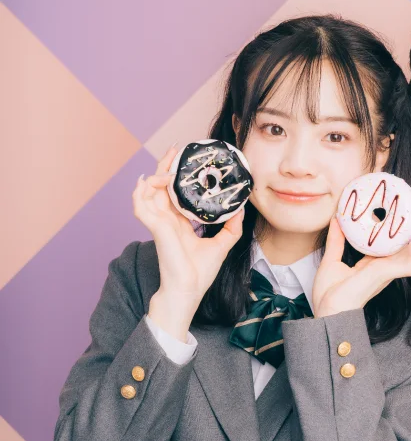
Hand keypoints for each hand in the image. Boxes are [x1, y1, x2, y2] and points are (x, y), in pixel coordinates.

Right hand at [134, 146, 244, 341]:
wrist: (189, 290)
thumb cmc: (199, 273)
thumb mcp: (222, 245)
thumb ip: (232, 227)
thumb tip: (241, 209)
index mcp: (179, 222)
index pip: (176, 192)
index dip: (179, 174)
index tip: (188, 159)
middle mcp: (167, 219)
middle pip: (161, 185)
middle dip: (166, 165)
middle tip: (176, 149)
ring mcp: (159, 223)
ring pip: (149, 191)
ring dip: (156, 175)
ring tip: (167, 162)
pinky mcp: (156, 229)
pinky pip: (141, 206)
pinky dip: (139, 193)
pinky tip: (145, 181)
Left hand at [311, 216, 410, 317]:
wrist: (329, 312)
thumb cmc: (329, 296)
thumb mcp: (332, 261)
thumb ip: (336, 241)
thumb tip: (336, 220)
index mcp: (372, 266)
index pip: (389, 246)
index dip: (394, 230)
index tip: (394, 212)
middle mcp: (384, 268)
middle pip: (406, 247)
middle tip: (409, 208)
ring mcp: (388, 271)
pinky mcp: (389, 273)